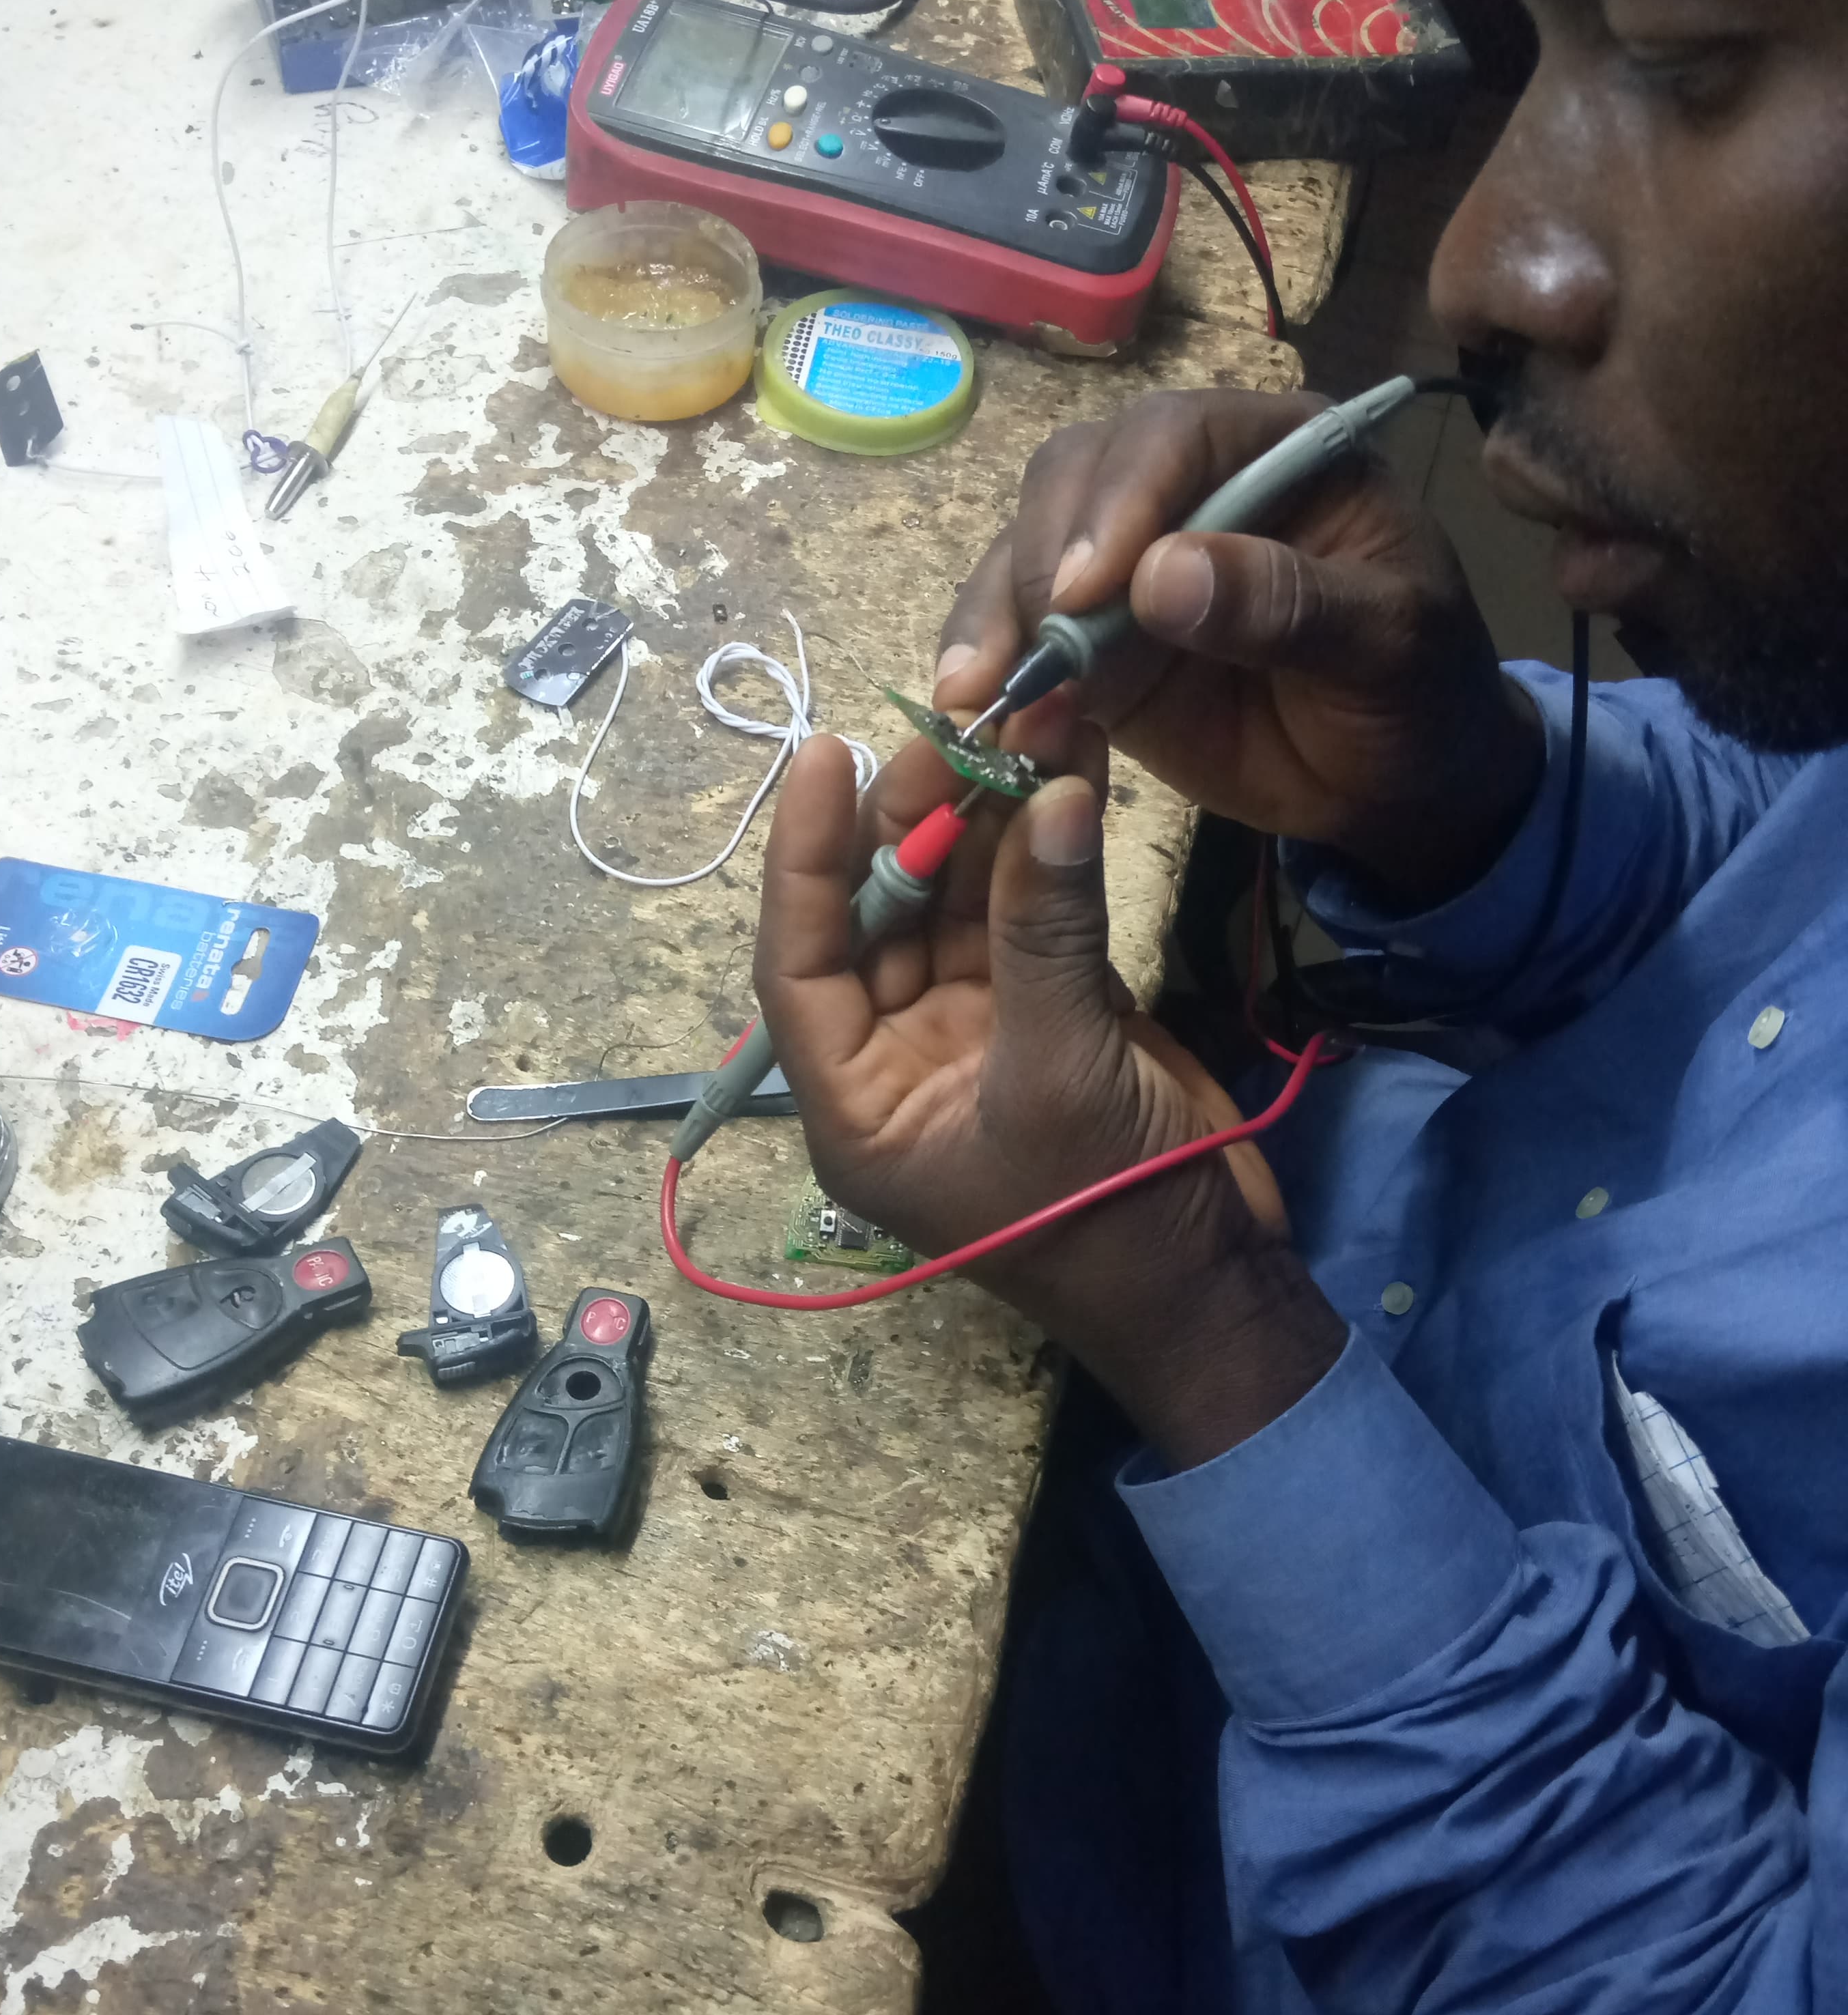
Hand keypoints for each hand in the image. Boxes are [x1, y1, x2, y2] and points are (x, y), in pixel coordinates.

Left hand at [753, 736, 1345, 1466]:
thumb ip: (1048, 934)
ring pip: (959, 902)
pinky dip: (1047, 848)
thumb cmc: (1106, 1221)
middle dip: (912, 820)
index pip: (799, 962)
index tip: (823, 755)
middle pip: (879, 915)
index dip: (804, 858)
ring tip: (1016, 724)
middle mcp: (900, 1060)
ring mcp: (977, 1030)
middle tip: (954, 727)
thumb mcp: (1060, 1076)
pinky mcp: (1052, 1011)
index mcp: (858, 1103)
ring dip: (985, 818)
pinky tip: (1067, 767)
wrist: (1215, 1290)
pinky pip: (1033, 914)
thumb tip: (1049, 792)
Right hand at [931, 389, 1542, 908]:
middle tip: (1036, 641)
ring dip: (996, 612)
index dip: (1121, 499)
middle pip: (1078, 475)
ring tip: (979, 689)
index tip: (1088, 586)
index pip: (1177, 435)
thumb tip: (1161, 577)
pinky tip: (978, 710)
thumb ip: (1288, 604)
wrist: (1396, 786)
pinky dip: (993, 666)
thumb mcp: (1388, 645)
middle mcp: (1190, 485)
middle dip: (1041, 552)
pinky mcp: (1094, 637)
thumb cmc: (1416, 693)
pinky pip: (1021, 631)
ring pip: (1029, 546)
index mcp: (1279, 450)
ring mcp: (1131, 560)